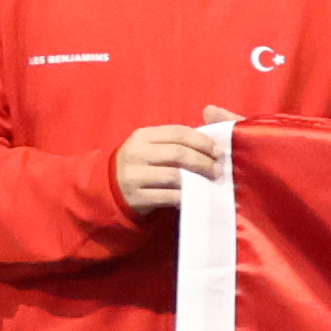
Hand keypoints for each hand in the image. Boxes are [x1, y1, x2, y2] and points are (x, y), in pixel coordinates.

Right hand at [112, 122, 227, 213]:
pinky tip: (194, 197)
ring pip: (174, 176)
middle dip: (203, 161)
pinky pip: (168, 196)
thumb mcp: (152, 146)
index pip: (178, 133)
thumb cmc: (142, 164)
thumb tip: (212, 142)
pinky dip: (185, 197)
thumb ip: (176, 140)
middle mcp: (137, 153)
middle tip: (217, 169)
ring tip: (209, 182)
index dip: (202, 141)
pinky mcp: (137, 197)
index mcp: (143, 136)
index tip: (219, 151)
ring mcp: (134, 176)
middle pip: (178, 153)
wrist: (111, 188)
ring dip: (197, 180)